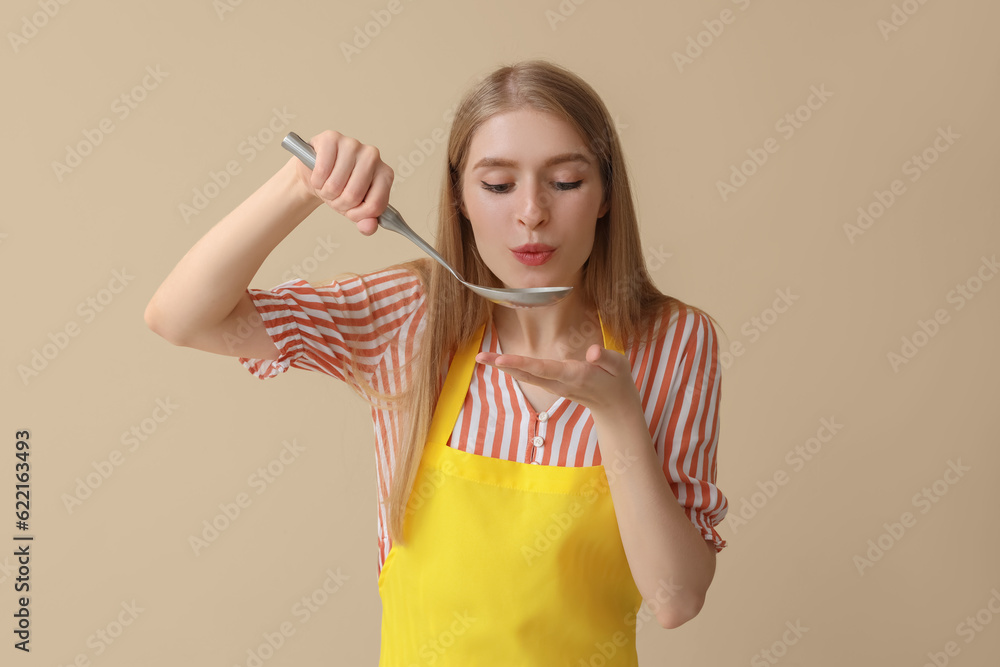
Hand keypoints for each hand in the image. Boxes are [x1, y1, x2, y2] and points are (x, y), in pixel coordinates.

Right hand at [291, 130, 393, 235]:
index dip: (358, 215)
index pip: (375, 205)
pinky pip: (322, 170)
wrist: (318, 174)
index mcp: (385, 174)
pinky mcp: (332, 138)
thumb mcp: (355, 210)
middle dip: (339, 203)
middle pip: (353, 195)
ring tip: (327, 186)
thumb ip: (366, 222)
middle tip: (336, 197)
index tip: (351, 212)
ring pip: (336, 184)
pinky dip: (317, 180)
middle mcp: (373, 156)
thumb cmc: (341, 190)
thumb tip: (368, 227)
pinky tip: (319, 175)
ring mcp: (353, 144)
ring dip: (326, 192)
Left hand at [475, 344, 639, 416]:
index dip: (522, 363)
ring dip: (504, 367)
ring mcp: (554, 386)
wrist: (615, 407)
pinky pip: (530, 376)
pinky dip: (514, 368)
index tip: (502, 359)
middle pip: (526, 373)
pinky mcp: (553, 385)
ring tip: (483, 357)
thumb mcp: (619, 366)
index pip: (543, 368)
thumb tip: (592, 352)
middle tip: (480, 357)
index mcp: (573, 375)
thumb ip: (605, 358)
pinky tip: (501, 362)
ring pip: (525, 375)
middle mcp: (559, 382)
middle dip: (503, 365)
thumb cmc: (617, 381)